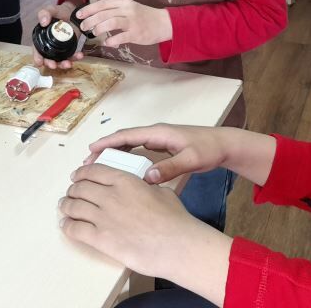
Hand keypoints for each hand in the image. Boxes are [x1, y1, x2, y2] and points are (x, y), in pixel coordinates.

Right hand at [33, 2, 83, 69]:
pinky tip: (80, 55)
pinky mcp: (70, 49)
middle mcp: (50, 46)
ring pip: (60, 61)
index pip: (37, 50)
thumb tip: (43, 22)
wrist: (74, 13)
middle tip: (54, 65)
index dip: (37, 57)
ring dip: (63, 64)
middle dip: (50, 64)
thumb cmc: (59, 12)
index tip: (40, 63)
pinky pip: (72, 56)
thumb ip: (44, 13)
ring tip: (69, 64)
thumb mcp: (51, 10)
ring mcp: (60, 49)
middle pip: (48, 59)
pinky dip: (75, 58)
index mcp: (42, 39)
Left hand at [59, 163, 231, 290]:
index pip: (94, 171)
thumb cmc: (173, 218)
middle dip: (73, 189)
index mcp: (124, 180)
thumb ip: (143, 187)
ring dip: (66, 205)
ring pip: (74, 207)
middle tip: (71, 192)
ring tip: (64, 206)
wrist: (174, 244)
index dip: (82, 173)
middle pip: (81, 188)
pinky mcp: (100, 238)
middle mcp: (109, 195)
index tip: (77, 176)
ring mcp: (103, 217)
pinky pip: (76, 229)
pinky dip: (67, 226)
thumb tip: (142, 189)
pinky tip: (66, 225)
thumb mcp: (160, 191)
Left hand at [75, 0, 171, 48]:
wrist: (164, 23)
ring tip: (94, 33)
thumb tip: (97, 19)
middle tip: (83, 27)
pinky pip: (121, 36)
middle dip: (90, 20)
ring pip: (111, 22)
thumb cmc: (145, 16)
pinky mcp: (137, 33)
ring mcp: (132, 21)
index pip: (102, 3)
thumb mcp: (130, 9)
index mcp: (124, 2)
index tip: (79, 15)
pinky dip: (112, 40)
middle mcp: (127, 10)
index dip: (89, 9)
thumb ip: (115, 12)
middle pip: (104, 13)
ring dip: (99, 28)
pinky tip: (106, 43)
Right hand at [86, 124, 229, 183]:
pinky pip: (138, 151)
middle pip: (124, 140)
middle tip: (87, 165)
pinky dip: (126, 158)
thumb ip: (170, 168)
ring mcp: (158, 140)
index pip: (127, 135)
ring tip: (98, 168)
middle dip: (106, 150)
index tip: (91, 150)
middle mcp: (155, 134)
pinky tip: (121, 170)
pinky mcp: (163, 148)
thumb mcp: (191, 159)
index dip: (108, 142)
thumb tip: (147, 177)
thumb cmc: (208, 149)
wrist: (223, 145)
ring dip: (114, 154)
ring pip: (130, 146)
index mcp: (158, 133)